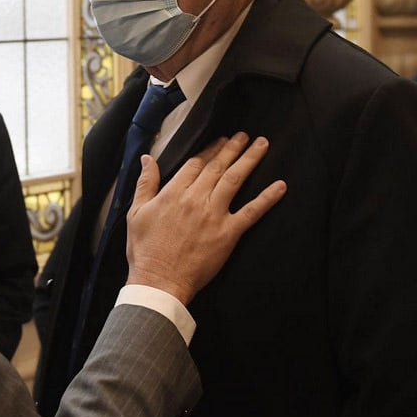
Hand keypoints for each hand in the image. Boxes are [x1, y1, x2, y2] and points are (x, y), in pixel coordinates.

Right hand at [125, 133, 285, 304]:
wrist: (159, 280)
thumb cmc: (145, 250)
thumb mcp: (136, 213)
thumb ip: (145, 183)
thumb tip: (147, 158)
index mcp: (173, 193)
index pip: (195, 163)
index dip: (209, 150)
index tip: (219, 141)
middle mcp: (196, 199)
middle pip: (217, 166)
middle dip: (232, 148)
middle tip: (244, 136)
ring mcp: (214, 215)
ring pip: (235, 179)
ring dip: (250, 159)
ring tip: (262, 144)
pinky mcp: (228, 233)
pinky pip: (251, 212)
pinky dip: (267, 198)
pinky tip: (280, 186)